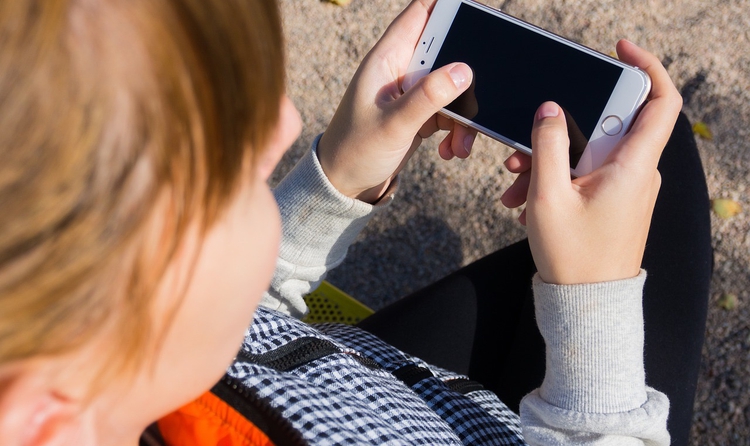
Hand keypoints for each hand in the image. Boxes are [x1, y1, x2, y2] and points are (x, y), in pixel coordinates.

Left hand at [317, 0, 476, 203]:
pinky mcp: (418, 112)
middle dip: (466, 76)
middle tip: (474, 101)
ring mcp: (411, 92)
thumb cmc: (356, 151)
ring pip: (452, 86)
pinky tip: (450, 149)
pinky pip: (449, 110)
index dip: (448, 6)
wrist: (345, 184)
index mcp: (386, 59)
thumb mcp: (394, 125)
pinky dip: (456, 128)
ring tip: (459, 142)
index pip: (420, 13)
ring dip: (463, 113)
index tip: (477, 14)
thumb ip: (428, 97)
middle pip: (446, 51)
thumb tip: (464, 71)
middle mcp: (400, 70)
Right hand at [500, 40, 682, 283]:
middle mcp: (637, 172)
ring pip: (588, 152)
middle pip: (606, 126)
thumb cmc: (572, 256)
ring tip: (515, 182)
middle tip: (527, 142)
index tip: (619, 52)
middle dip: (562, 128)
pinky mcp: (613, 201)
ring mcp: (626, 188)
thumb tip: (551, 109)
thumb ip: (548, 145)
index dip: (646, 67)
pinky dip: (556, 178)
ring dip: (550, 159)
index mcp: (633, 166)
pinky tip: (524, 199)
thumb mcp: (548, 196)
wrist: (585, 304)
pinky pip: (584, 174)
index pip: (660, 101)